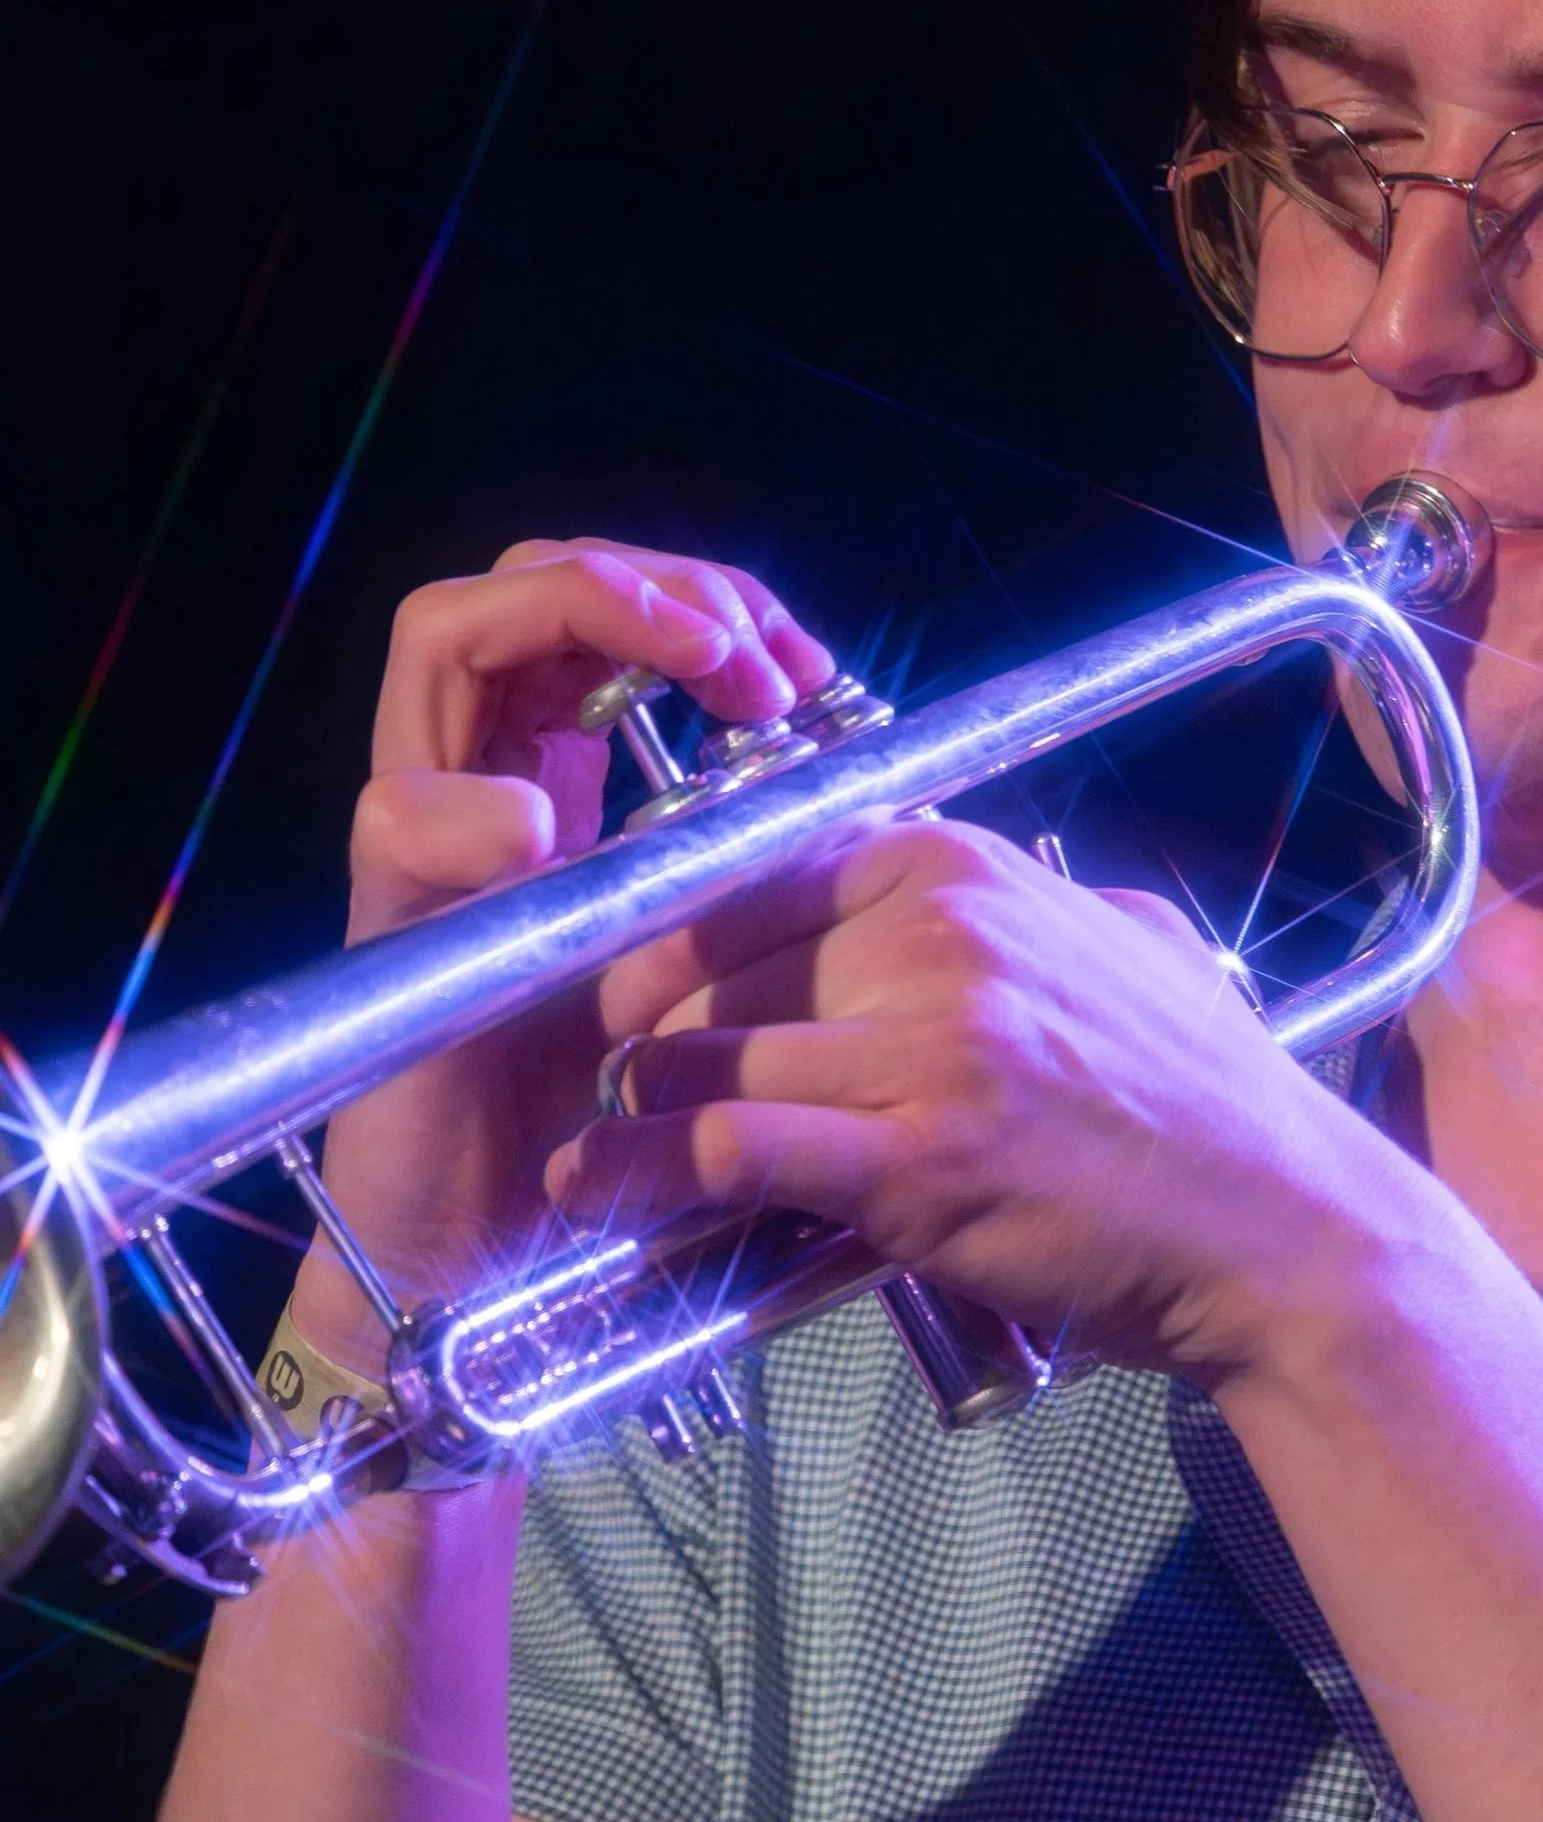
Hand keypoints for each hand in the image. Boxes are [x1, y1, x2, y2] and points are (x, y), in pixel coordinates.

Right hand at [297, 538, 832, 1367]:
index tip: (805, 668)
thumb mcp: (717, 960)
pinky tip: (555, 825)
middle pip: (530, 581)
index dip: (705, 604)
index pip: (612, 611)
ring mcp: (427, 839)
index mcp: (563, 773)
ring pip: (448, 637)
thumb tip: (874, 790)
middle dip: (654, 585)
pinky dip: (476, 802)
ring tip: (700, 674)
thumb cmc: (617, 1104)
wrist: (504, 1240)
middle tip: (756, 656)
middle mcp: (486, 779)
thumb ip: (755, 867)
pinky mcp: (390, 927)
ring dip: (582, 621)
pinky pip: (401, 814)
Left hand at [544, 818, 1400, 1388]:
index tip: (627, 997)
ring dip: (624, 1118)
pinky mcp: (919, 1161)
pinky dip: (646, 1174)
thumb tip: (927, 904)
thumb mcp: (1113, 941)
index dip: (666, 945)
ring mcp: (929, 1046)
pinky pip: (731, 1149)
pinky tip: (604, 1195)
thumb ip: (1009, 910)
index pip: (746, 876)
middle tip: (598, 1090)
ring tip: (584, 1162)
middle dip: (635, 1040)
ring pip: (699, 1062)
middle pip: (705, 973)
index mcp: (962, 869)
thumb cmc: (1200, 1103)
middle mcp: (938, 937)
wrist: (1286, 1228)